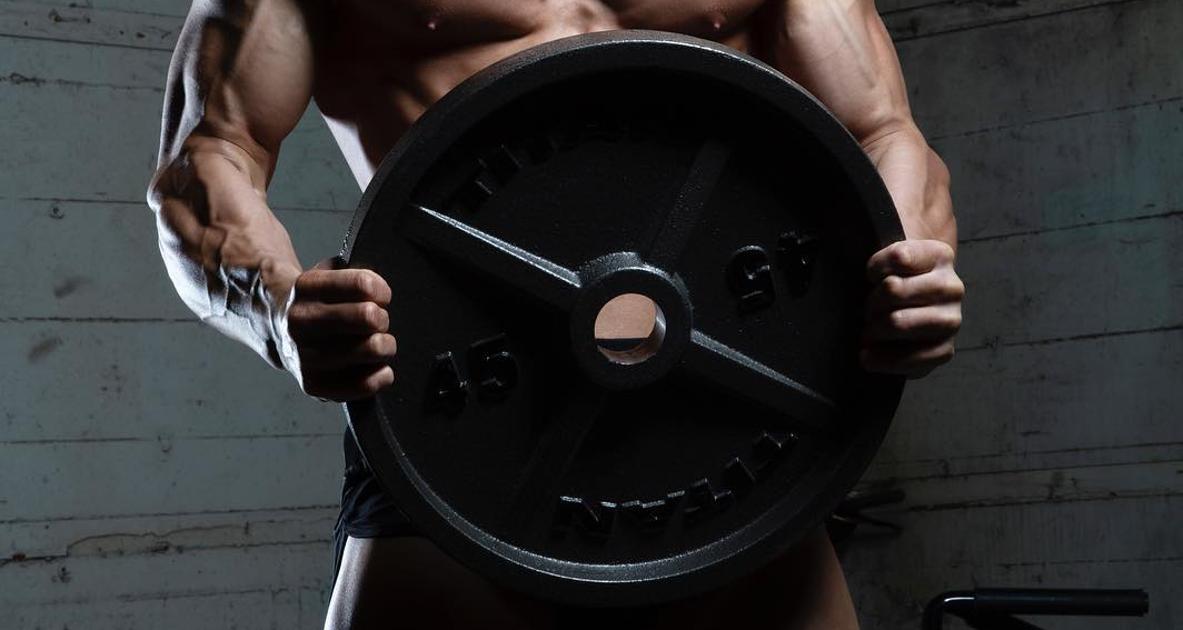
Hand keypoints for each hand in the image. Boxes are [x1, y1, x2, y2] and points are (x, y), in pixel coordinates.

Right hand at [287, 258, 396, 400]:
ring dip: (385, 346)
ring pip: (372, 349)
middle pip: (368, 317)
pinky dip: (382, 375)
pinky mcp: (312, 383)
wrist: (277, 328)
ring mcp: (303, 354)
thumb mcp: (330, 275)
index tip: (380, 298)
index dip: (381, 292)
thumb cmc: (318, 304)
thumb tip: (382, 297)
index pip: (363, 285)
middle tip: (378, 323)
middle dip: (382, 319)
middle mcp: (300, 320)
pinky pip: (365, 383)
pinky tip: (377, 367)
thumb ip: (358, 280)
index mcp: (306, 287)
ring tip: (377, 344)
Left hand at [862, 240, 962, 377]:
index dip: (874, 268)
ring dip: (874, 328)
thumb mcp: (888, 259)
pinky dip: (882, 359)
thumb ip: (881, 260)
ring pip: (897, 322)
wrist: (912, 307)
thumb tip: (879, 281)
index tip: (870, 276)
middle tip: (867, 309)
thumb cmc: (895, 281)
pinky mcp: (945, 349)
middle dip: (871, 302)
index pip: (898, 257)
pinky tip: (868, 355)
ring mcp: (951, 320)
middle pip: (893, 290)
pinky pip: (909, 358)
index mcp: (939, 256)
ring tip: (869, 330)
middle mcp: (952, 287)